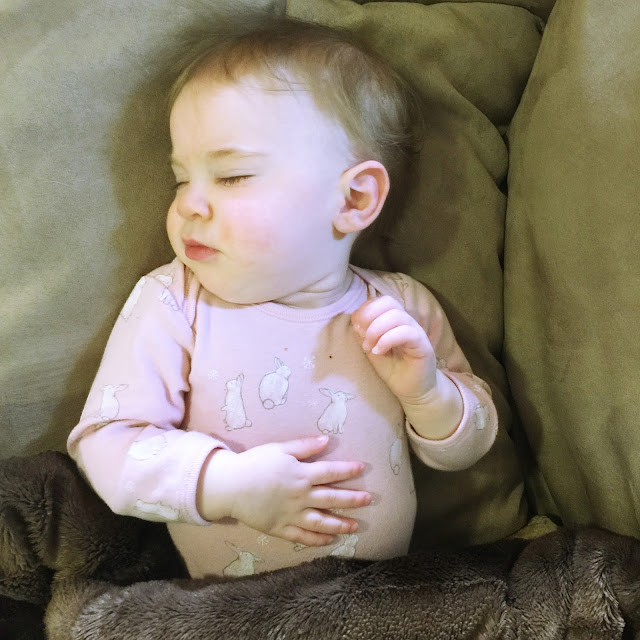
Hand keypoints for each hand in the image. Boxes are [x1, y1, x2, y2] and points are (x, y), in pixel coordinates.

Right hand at [197, 436, 370, 546]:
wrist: (230, 486)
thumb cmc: (255, 463)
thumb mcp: (280, 449)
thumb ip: (304, 446)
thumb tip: (326, 440)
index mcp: (301, 474)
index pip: (330, 472)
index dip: (348, 470)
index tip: (362, 469)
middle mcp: (300, 496)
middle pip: (332, 498)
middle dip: (352, 499)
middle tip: (368, 500)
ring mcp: (291, 514)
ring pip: (321, 522)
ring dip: (340, 524)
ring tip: (355, 526)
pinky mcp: (280, 528)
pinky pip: (303, 537)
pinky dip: (317, 540)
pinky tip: (330, 540)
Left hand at [351, 296, 436, 402]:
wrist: (411, 391)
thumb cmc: (393, 369)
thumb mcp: (371, 349)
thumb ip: (363, 334)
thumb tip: (355, 319)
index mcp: (394, 320)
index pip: (381, 301)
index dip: (365, 309)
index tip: (357, 328)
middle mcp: (406, 322)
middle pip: (389, 302)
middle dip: (369, 315)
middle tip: (363, 337)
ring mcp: (416, 331)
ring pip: (397, 315)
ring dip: (376, 330)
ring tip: (369, 347)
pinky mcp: (423, 344)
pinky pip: (406, 332)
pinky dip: (387, 339)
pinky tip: (379, 351)